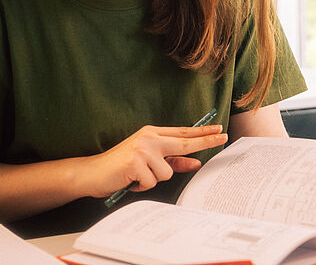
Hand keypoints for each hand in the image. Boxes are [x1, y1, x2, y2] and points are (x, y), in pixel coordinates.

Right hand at [82, 124, 227, 197]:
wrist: (92, 173)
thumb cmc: (120, 168)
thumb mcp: (148, 161)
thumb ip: (172, 161)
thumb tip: (196, 162)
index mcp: (152, 134)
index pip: (182, 133)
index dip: (201, 132)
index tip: (219, 129)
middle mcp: (148, 138)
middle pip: (184, 143)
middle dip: (205, 141)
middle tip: (223, 137)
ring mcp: (142, 149)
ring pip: (167, 172)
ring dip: (153, 180)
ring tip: (137, 177)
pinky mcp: (135, 163)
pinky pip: (152, 182)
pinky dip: (142, 186)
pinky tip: (130, 181)